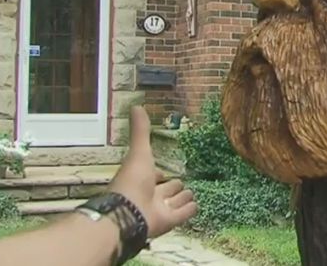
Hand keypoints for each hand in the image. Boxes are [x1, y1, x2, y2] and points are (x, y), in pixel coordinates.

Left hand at [109, 106, 196, 237]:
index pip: (153, 175)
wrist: (128, 214)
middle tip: (181, 182)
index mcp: (141, 180)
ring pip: (174, 202)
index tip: (162, 171)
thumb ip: (140, 131)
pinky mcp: (169, 222)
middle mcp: (150, 195)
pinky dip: (189, 209)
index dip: (157, 173)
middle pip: (165, 190)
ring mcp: (159, 210)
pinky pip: (183, 214)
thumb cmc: (132, 182)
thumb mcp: (139, 152)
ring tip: (191, 193)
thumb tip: (137, 105)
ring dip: (182, 197)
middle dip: (173, 186)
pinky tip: (197, 204)